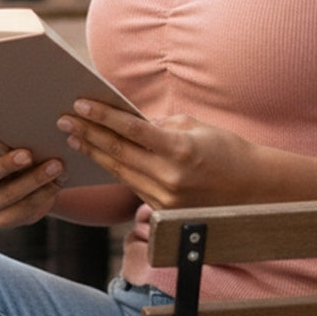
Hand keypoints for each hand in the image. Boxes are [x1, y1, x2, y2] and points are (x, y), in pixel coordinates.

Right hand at [0, 131, 63, 227]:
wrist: (30, 187)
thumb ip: (5, 138)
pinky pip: (25, 210)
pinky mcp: (3, 221)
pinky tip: (57, 184)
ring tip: (56, 166)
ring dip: (36, 180)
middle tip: (27, 155)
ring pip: (10, 195)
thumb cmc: (16, 155)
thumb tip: (28, 121)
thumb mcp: (7, 147)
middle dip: (6, 165)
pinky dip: (44, 195)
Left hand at [56, 101, 258, 209]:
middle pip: (118, 152)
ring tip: (74, 137)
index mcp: (179, 149)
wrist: (252, 190)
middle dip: (88, 134)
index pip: (131, 130)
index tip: (80, 104)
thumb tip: (129, 121)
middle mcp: (169, 177)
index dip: (102, 116)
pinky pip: (131, 185)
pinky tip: (98, 157)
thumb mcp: (196, 127)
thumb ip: (161, 125)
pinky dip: (113, 170)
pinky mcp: (162, 210)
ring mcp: (164, 197)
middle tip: (64, 120)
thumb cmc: (227, 150)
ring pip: (119, 171)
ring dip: (94, 153)